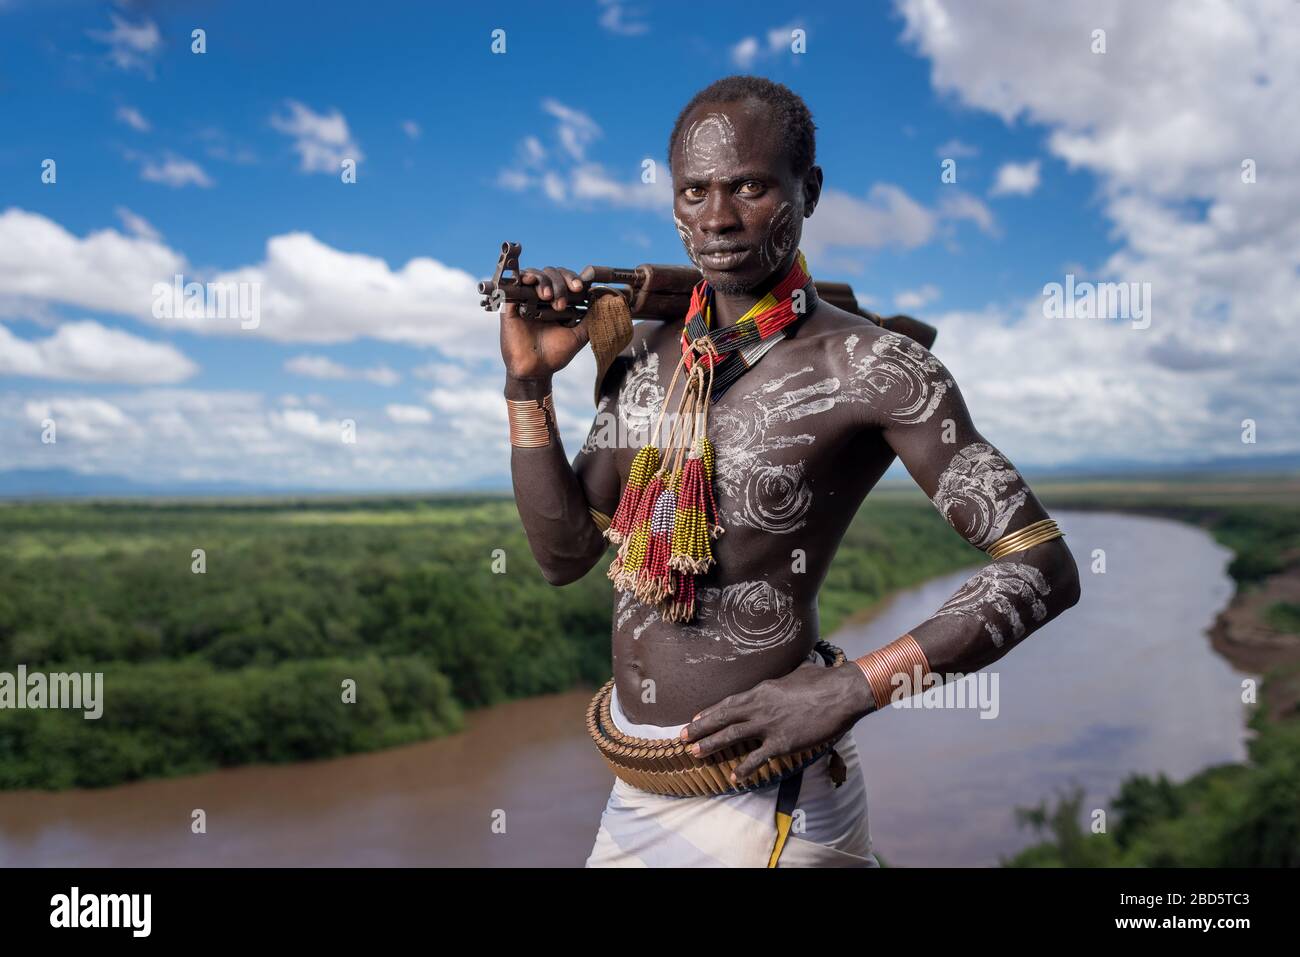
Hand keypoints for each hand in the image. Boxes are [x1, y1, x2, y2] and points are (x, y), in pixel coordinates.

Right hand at [499, 264, 595, 380]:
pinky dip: (521, 278)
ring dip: (543, 281)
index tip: (579, 288)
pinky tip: (528, 281)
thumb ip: (591, 319)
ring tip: (547, 297)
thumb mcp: (578, 336)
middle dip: (559, 284)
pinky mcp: (511, 306)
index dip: (572, 279)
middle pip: (551, 274)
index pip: (565, 280)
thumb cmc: (555, 354)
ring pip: (534, 275)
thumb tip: (604, 301)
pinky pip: (513, 286)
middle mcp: (542, 298)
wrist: (535, 370)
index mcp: (558, 301)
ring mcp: (526, 300)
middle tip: (560, 304)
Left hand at [680, 662, 874, 783]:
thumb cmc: (822, 681)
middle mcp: (760, 706)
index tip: (693, 719)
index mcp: (761, 690)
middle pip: (723, 718)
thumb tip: (785, 677)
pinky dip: (745, 768)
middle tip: (681, 737)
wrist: (841, 692)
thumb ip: (784, 680)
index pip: (729, 703)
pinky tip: (733, 776)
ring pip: (732, 736)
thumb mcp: (796, 675)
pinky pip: (758, 757)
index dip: (709, 712)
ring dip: (711, 745)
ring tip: (694, 753)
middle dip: (700, 728)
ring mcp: (769, 725)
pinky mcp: (783, 742)